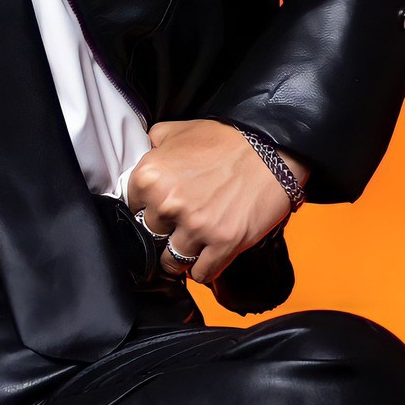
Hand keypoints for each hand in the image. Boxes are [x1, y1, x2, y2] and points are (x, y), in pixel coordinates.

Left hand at [126, 118, 309, 289]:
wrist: (272, 148)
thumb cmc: (227, 139)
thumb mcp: (178, 130)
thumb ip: (152, 145)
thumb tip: (142, 154)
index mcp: (150, 176)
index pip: (131, 210)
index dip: (147, 211)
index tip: (159, 211)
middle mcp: (168, 204)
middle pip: (150, 238)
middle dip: (163, 234)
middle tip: (179, 226)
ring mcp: (195, 226)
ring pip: (171, 263)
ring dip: (180, 258)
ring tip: (191, 248)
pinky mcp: (223, 243)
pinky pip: (202, 274)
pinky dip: (204, 270)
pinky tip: (208, 257)